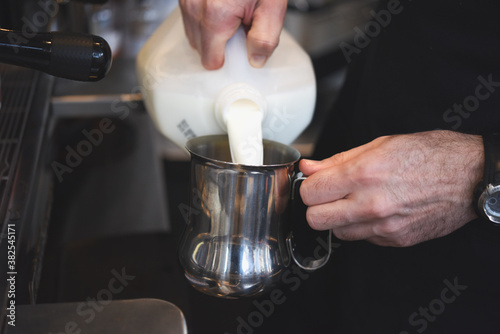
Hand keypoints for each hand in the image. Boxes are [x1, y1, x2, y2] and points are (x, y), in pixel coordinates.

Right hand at [179, 0, 286, 69]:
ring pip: (192, 32)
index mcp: (215, 16)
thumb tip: (256, 60)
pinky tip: (221, 5)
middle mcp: (194, 7)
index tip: (239, 49)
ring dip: (210, 31)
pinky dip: (203, 16)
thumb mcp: (272, 5)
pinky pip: (189, 16)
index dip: (227, 59)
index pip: (210, 60)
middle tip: (240, 27)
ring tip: (232, 14)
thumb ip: (265, 37)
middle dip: (219, 44)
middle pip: (199, 48)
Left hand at [299, 130, 483, 246]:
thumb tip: (309, 167)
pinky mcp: (395, 240)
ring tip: (357, 201)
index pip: (310, 193)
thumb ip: (338, 160)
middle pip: (315, 220)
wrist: (471, 178)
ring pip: (337, 233)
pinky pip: (362, 239)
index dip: (310, 186)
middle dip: (317, 207)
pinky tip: (377, 210)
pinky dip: (362, 227)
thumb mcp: (381, 145)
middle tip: (330, 195)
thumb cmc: (430, 155)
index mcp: (364, 174)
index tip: (317, 182)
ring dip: (339, 219)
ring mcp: (384, 227)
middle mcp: (371, 205)